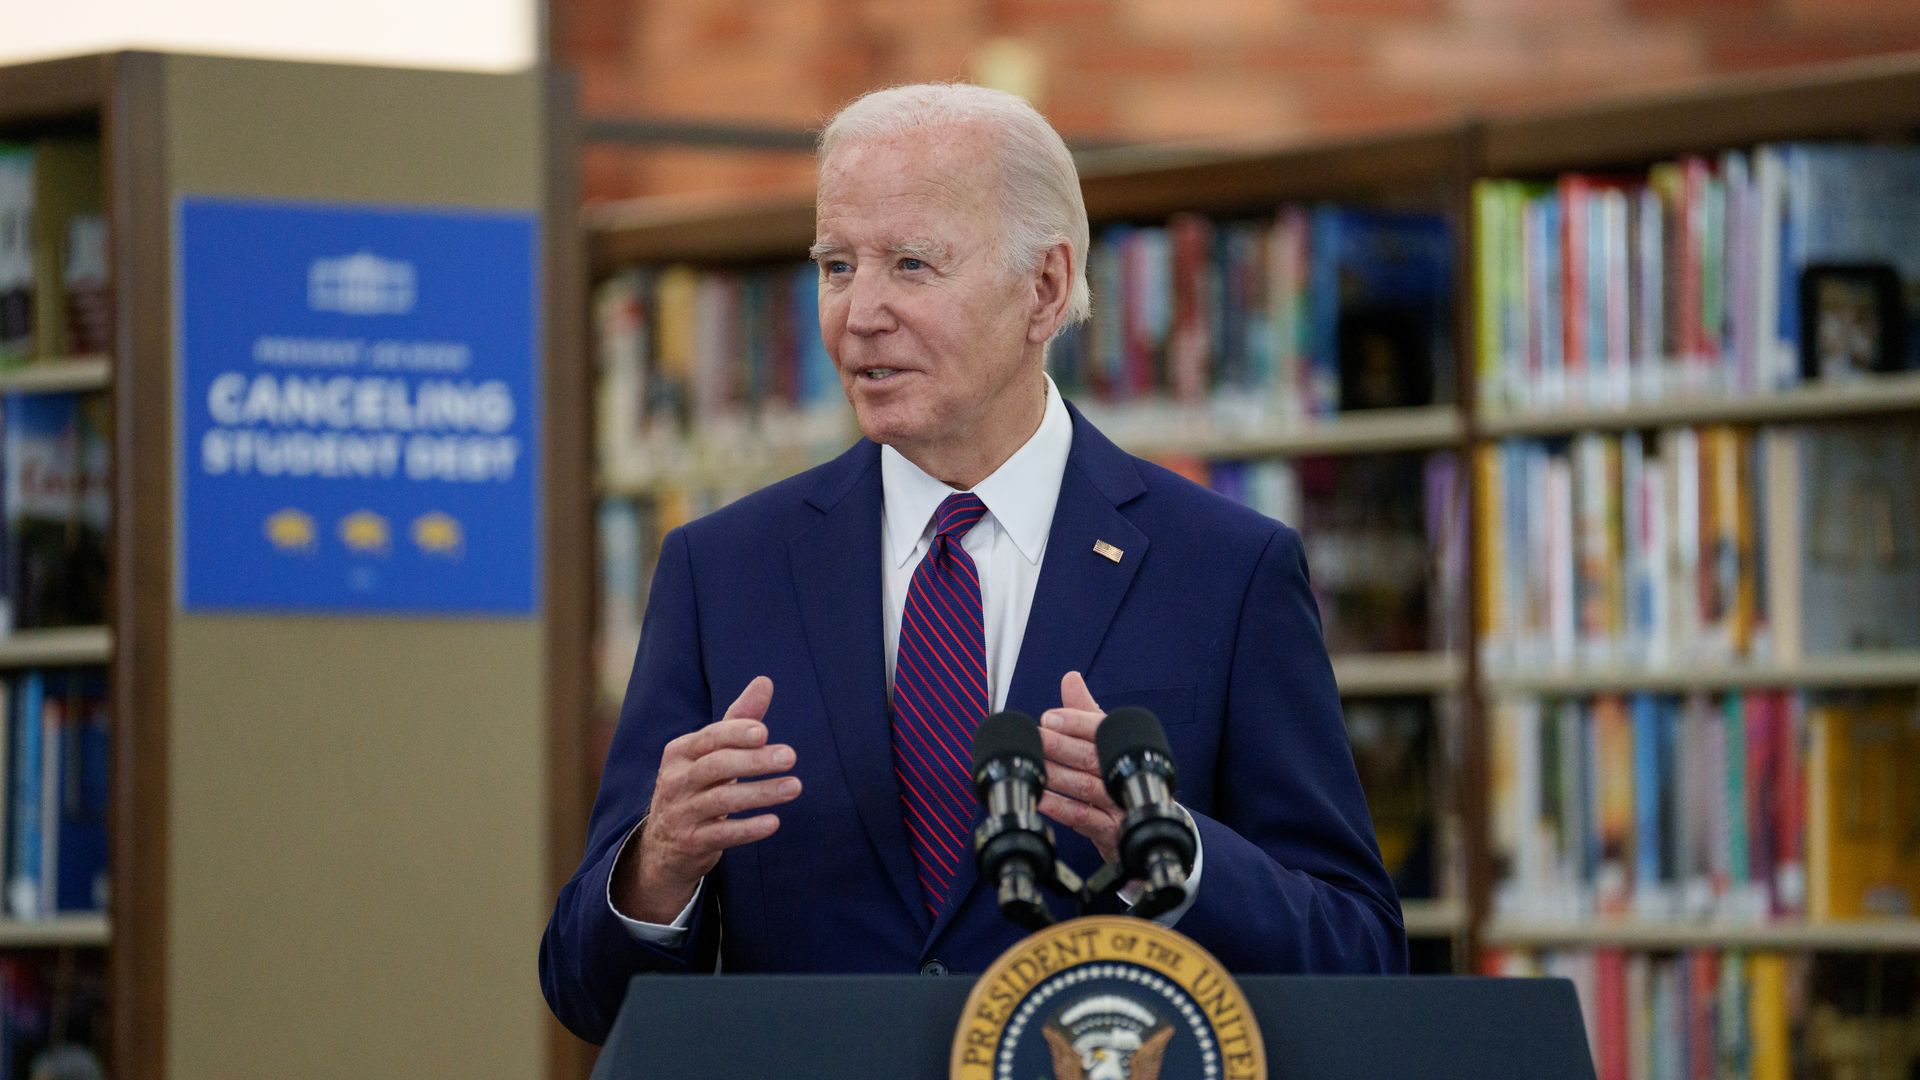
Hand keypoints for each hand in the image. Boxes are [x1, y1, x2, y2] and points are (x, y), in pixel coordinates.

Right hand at [619, 676, 801, 922]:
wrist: (664, 845)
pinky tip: (774, 823)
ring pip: (722, 800)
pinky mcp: (691, 842)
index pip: (709, 738)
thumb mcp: (711, 753)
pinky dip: (748, 829)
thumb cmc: (697, 786)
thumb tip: (765, 681)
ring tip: (795, 787)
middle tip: (790, 757)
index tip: (765, 732)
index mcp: (680, 752)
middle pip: (716, 766)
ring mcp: (681, 813)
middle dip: (754, 761)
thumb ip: (738, 720)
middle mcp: (676, 780)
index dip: (736, 733)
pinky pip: (722, 834)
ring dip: (761, 793)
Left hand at [1037, 671, 1123, 864]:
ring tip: (1032, 763)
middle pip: (1092, 757)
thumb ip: (1086, 712)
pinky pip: (1084, 818)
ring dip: (1057, 775)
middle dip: (1061, 746)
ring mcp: (1119, 804)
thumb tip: (1070, 678)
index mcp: (1124, 748)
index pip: (1102, 730)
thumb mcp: (1108, 742)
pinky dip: (1060, 808)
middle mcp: (1124, 774)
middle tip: (1035, 736)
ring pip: (1085, 786)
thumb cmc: (1120, 776)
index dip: (1076, 722)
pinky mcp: (1111, 831)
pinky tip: (1040, 798)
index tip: (1049, 716)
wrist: (1148, 822)